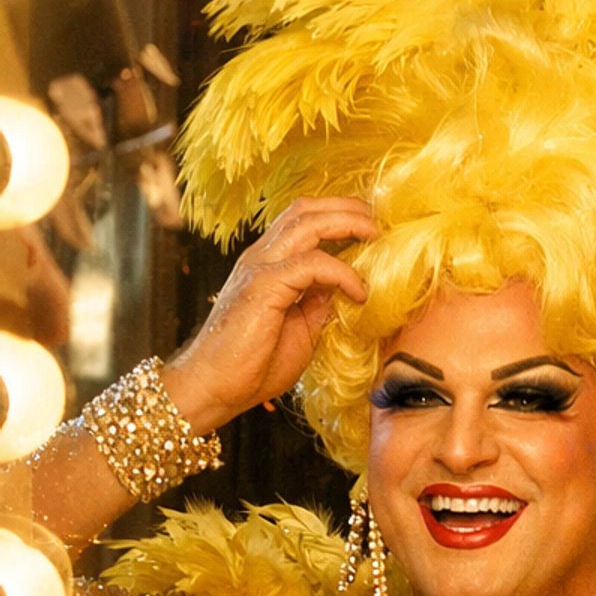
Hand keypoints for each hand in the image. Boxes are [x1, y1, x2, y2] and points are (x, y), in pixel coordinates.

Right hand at [161, 197, 373, 435]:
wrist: (214, 387)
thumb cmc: (253, 364)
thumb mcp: (301, 328)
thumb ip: (320, 302)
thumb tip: (347, 286)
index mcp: (268, 263)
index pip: (303, 220)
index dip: (338, 214)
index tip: (372, 226)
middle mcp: (260, 257)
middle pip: (305, 210)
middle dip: (347, 207)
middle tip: (380, 220)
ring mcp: (258, 268)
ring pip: (306, 224)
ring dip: (347, 223)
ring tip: (375, 235)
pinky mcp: (262, 286)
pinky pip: (311, 264)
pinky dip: (341, 273)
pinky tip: (358, 293)